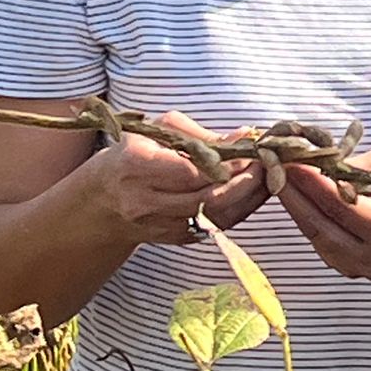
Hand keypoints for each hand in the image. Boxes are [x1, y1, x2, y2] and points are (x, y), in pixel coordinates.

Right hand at [82, 109, 263, 246]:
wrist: (103, 200)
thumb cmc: (133, 154)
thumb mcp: (157, 132)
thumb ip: (199, 135)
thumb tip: (243, 136)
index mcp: (135, 165)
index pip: (190, 171)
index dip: (227, 164)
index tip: (252, 150)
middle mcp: (144, 201)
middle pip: (206, 198)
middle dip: (245, 181)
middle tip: (268, 163)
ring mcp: (158, 225)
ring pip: (216, 217)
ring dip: (249, 197)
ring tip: (268, 175)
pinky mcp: (173, 239)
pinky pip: (216, 227)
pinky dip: (240, 210)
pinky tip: (254, 192)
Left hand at [276, 149, 370, 283]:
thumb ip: (353, 169)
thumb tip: (314, 163)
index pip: (344, 208)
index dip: (314, 184)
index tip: (292, 162)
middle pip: (322, 227)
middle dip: (295, 196)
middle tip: (274, 169)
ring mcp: (361, 270)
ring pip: (316, 237)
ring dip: (295, 207)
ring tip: (278, 180)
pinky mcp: (349, 270)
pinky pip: (321, 242)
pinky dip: (306, 218)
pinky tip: (294, 198)